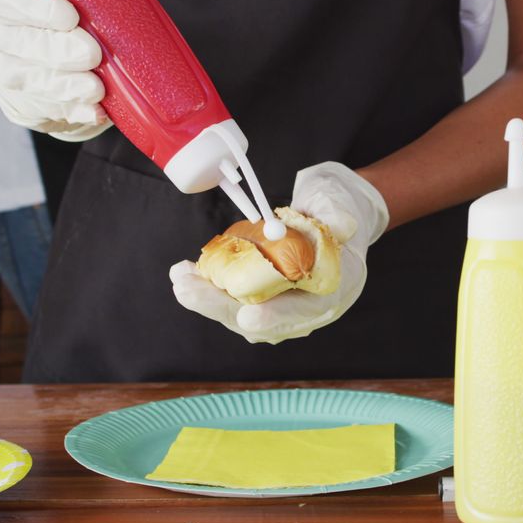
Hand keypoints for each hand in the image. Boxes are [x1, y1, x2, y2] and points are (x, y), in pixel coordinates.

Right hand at [0, 0, 155, 140]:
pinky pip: (43, 112)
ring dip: (65, 87)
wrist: (67, 70)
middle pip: (18, 45)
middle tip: (92, 54)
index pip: (5, 1)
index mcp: (5, 3)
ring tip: (96, 88)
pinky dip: (73, 112)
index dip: (34, 8)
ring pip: (28, 82)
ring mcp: (5, 76)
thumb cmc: (77, 25)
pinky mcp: (21, 108)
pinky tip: (93, 111)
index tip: (70, 15)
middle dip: (57, 51)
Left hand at [170, 162, 388, 343]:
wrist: (329, 216)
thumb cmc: (336, 207)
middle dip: (221, 306)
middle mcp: (310, 306)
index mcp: (336, 286)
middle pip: (263, 319)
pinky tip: (186, 274)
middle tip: (187, 290)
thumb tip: (341, 226)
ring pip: (241, 314)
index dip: (279, 316)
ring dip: (208, 299)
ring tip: (181, 278)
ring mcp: (285, 306)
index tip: (248, 316)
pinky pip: (234, 302)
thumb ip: (339, 214)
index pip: (308, 308)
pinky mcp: (264, 300)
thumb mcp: (340, 203)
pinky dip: (209, 290)